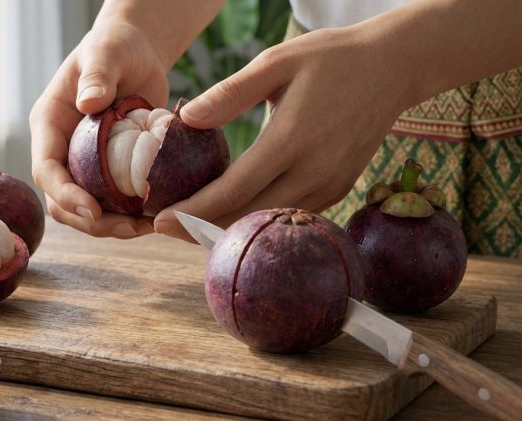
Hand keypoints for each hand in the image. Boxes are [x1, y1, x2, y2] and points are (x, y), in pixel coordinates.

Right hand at [29, 22, 168, 238]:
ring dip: (113, 225)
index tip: (93, 211)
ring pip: (87, 210)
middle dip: (92, 222)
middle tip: (131, 228)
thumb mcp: (106, 54)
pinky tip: (158, 215)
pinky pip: (113, 202)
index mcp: (49, 126)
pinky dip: (132, 214)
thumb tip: (88, 102)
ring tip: (150, 227)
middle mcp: (62, 150)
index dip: (66, 195)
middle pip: (62, 201)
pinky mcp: (108, 172)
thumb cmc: (116, 48)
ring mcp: (84, 165)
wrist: (136, 54)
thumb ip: (98, 75)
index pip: (46, 170)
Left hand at [154, 26, 416, 241]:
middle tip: (165, 228)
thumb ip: (230, 93)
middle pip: (248, 217)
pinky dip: (259, 220)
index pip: (233, 191)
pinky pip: (291, 215)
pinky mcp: (339, 189)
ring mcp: (330, 185)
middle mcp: (313, 172)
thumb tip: (185, 119)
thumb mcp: (276, 62)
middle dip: (201, 229)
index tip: (159, 221)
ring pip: (271, 223)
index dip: (193, 212)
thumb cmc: (330, 58)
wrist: (394, 67)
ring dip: (229, 229)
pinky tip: (233, 214)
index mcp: (291, 139)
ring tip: (190, 225)